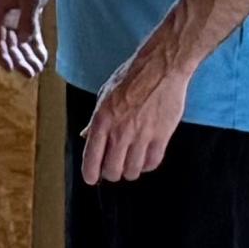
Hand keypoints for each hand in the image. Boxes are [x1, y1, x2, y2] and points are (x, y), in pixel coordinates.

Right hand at [0, 0, 49, 78]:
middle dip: (18, 58)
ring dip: (26, 55)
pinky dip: (35, 46)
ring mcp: (17, 13)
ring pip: (19, 41)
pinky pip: (30, 34)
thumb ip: (28, 20)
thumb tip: (24, 43)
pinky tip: (42, 58)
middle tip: (29, 74)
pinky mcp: (29, 12)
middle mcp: (4, 13)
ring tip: (36, 70)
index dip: (1, 54)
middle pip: (8, 42)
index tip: (10, 69)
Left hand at [78, 57, 188, 184]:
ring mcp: (142, 135)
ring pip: (133, 170)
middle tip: (113, 169)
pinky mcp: (162, 135)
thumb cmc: (130, 78)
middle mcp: (120, 131)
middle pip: (113, 170)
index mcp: (102, 120)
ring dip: (129, 171)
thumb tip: (86, 137)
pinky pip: (153, 162)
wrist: (161, 68)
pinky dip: (147, 166)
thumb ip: (96, 120)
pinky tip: (144, 159)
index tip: (91, 179)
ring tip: (129, 164)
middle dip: (111, 174)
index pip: (92, 158)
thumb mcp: (104, 96)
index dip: (90, 174)